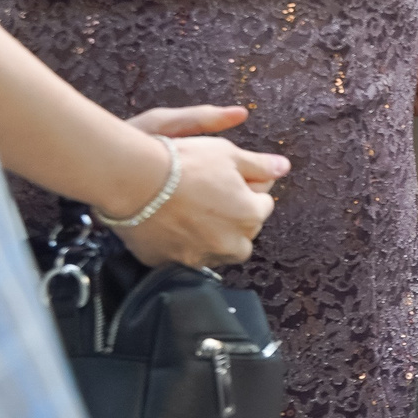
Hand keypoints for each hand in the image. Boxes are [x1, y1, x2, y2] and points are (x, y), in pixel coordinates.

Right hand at [111, 107, 285, 268]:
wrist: (133, 180)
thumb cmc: (184, 163)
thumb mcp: (228, 154)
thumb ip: (260, 165)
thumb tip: (283, 168)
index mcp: (251, 217)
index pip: (262, 205)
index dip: (247, 190)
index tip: (228, 180)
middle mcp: (230, 244)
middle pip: (243, 233)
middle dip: (234, 217)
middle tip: (209, 196)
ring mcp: (199, 257)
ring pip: (215, 250)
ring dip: (211, 236)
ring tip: (190, 211)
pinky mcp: (168, 263)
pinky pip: (182, 257)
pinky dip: (181, 245)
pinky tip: (170, 225)